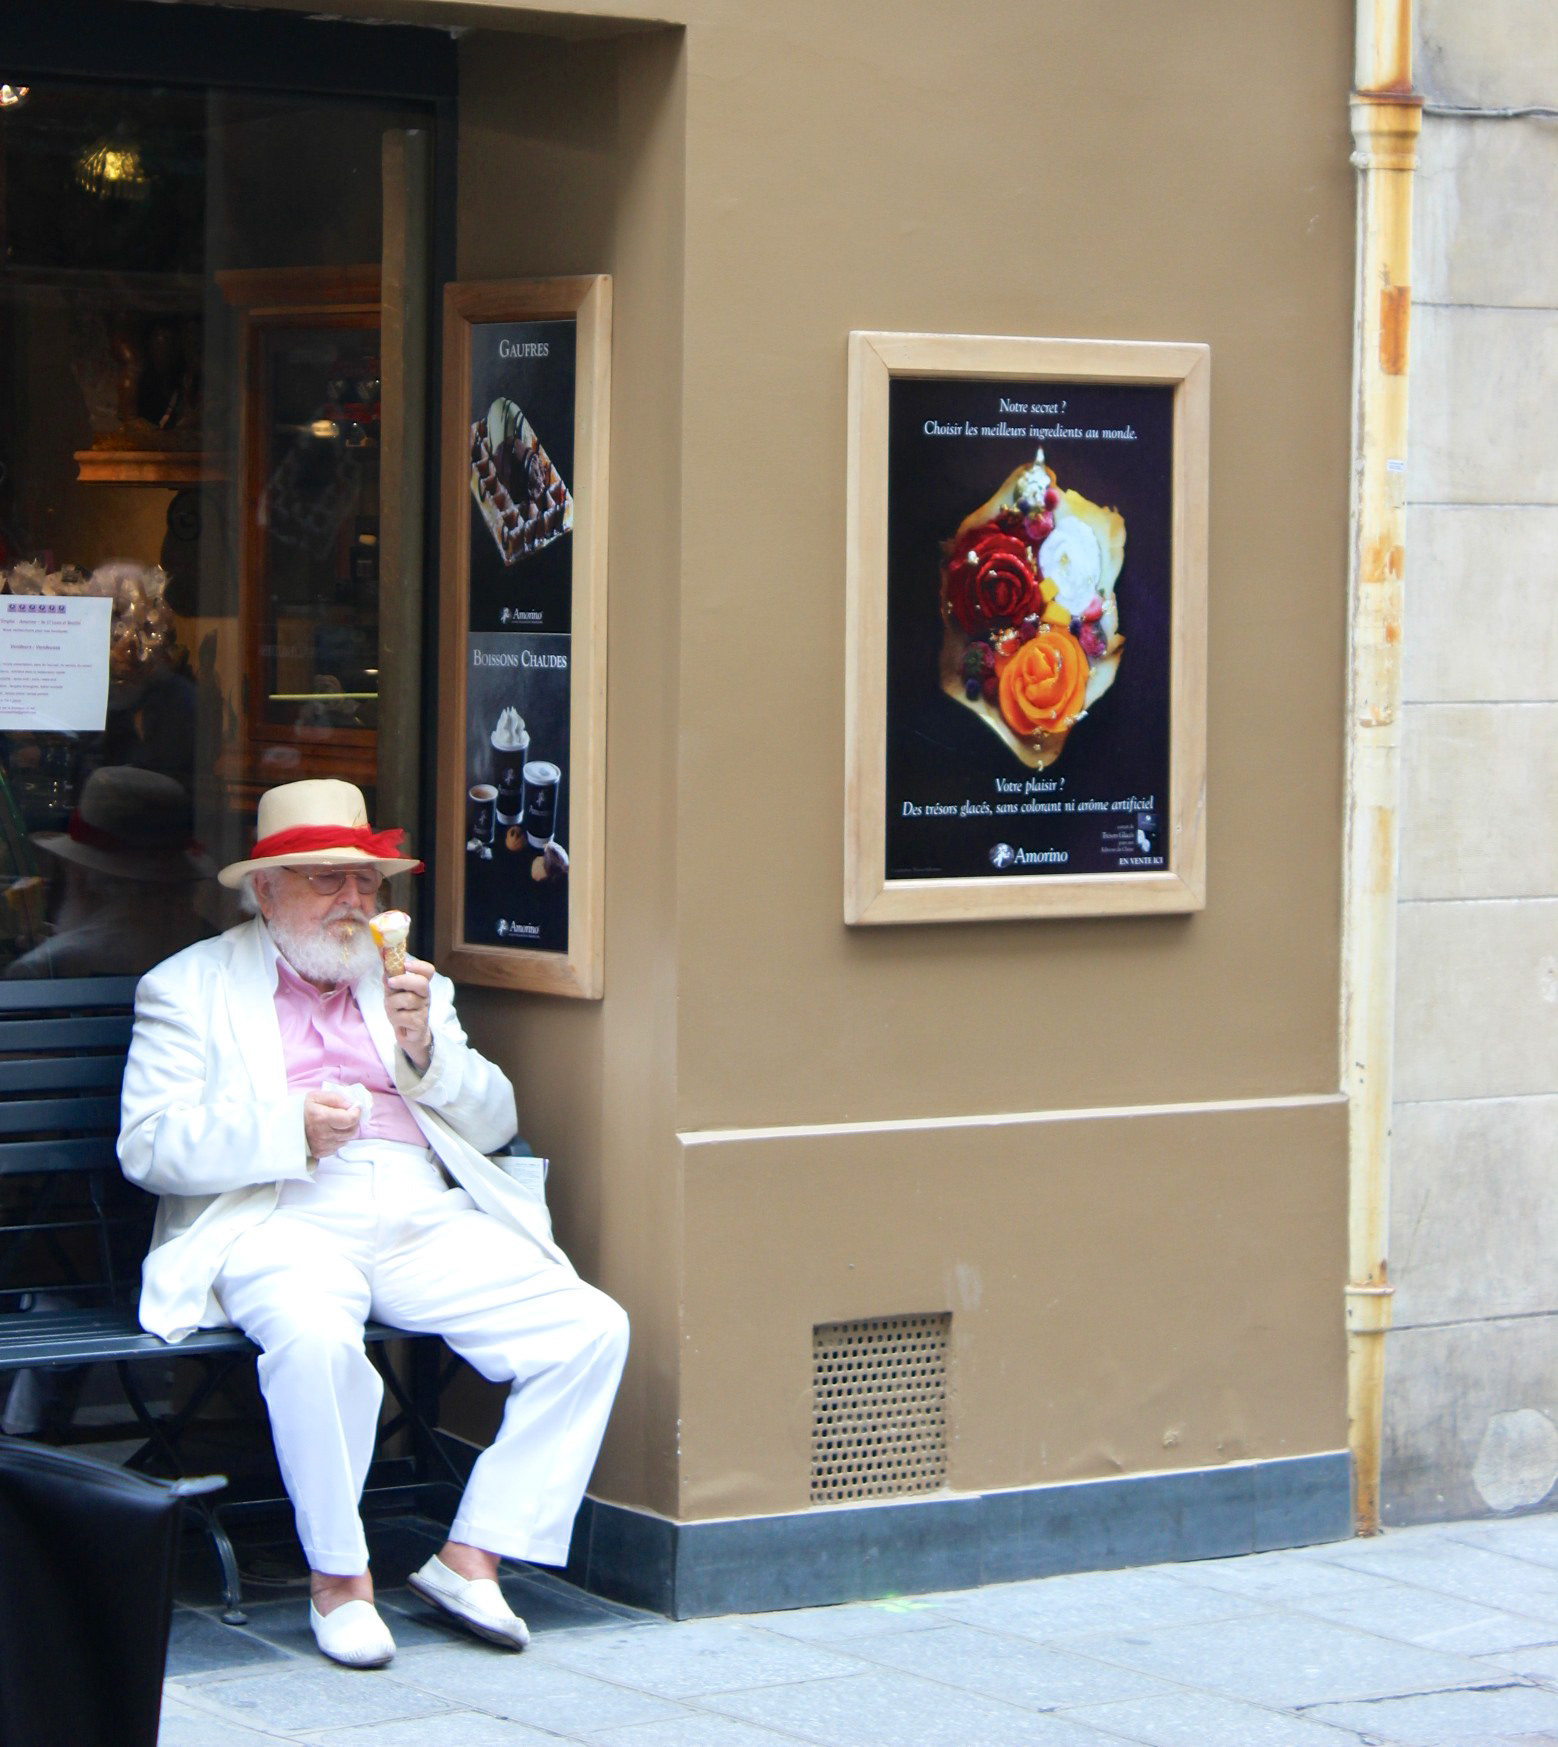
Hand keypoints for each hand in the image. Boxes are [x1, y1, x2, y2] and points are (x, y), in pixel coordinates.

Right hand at [304, 1088, 361, 1159]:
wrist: (284, 1126)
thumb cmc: (301, 1110)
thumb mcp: (316, 1096)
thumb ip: (335, 1098)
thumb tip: (351, 1104)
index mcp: (322, 1118)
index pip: (350, 1119)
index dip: (356, 1112)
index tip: (355, 1107)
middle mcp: (323, 1134)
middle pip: (351, 1131)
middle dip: (353, 1121)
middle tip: (348, 1114)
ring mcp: (322, 1145)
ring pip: (346, 1139)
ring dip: (346, 1131)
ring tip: (337, 1123)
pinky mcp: (321, 1153)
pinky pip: (338, 1147)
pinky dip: (339, 1139)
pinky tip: (331, 1132)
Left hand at [385, 954, 433, 1073]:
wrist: (408, 1035)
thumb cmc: (402, 1011)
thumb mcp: (393, 994)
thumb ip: (390, 980)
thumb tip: (384, 964)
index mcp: (420, 986)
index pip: (428, 971)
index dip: (419, 965)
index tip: (405, 964)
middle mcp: (425, 996)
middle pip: (421, 983)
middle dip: (404, 980)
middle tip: (390, 982)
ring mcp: (424, 1010)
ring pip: (407, 1000)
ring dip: (392, 1004)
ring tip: (392, 1009)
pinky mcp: (420, 1024)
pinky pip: (403, 1016)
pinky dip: (395, 1018)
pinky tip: (398, 1021)